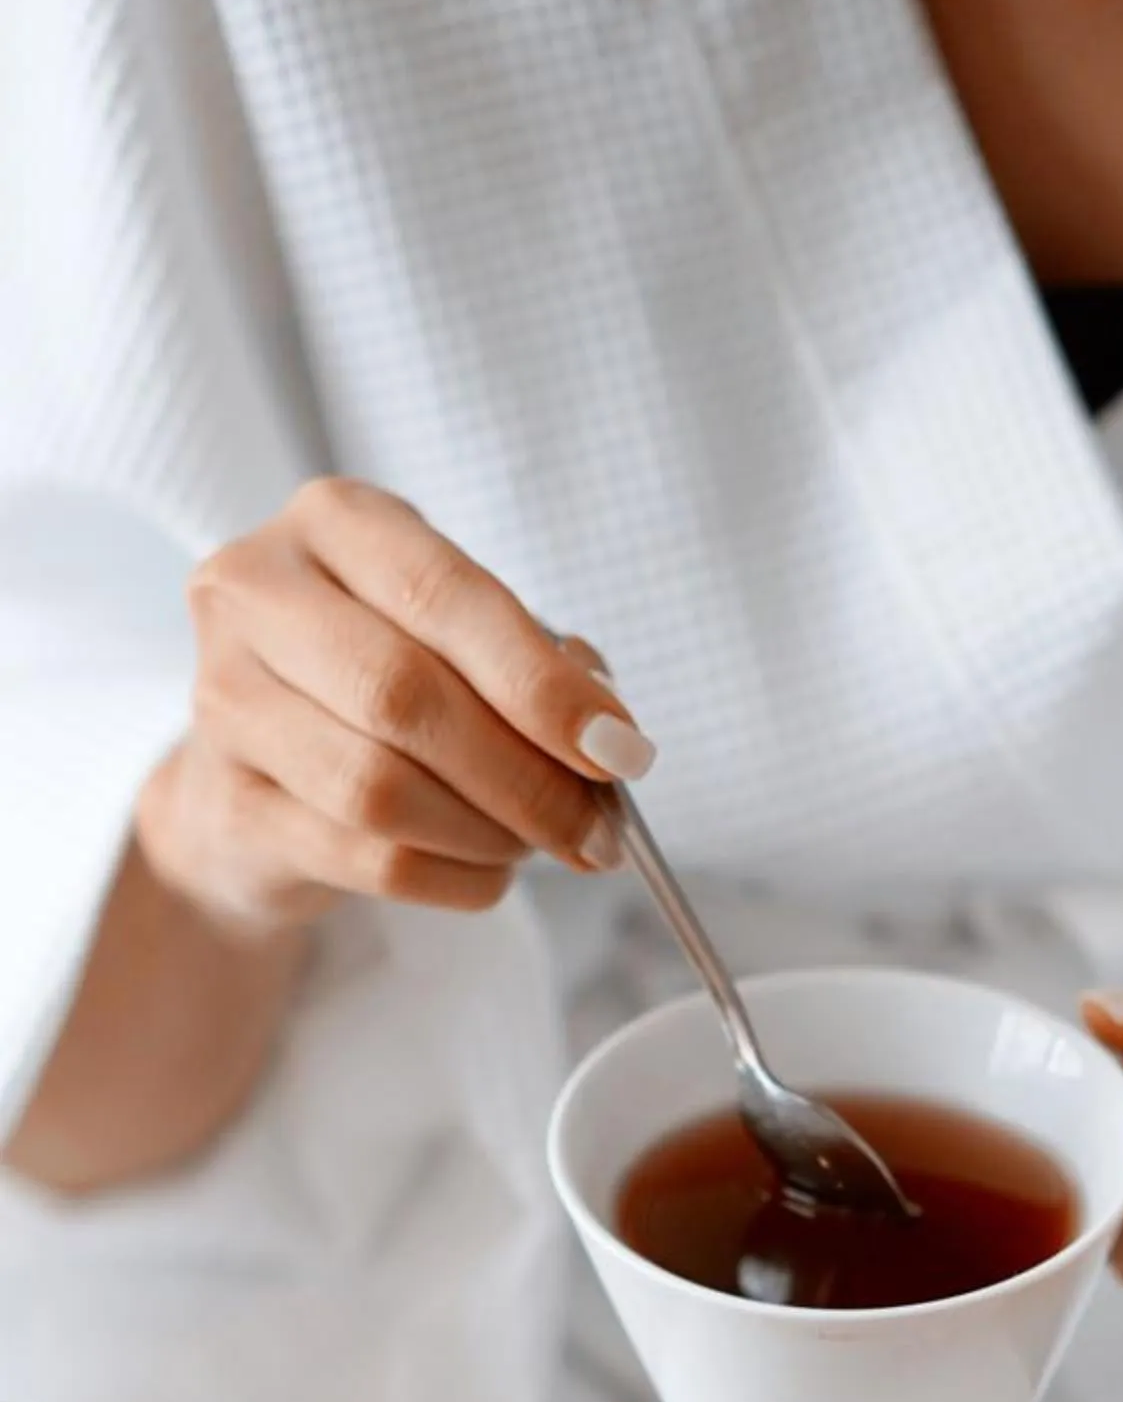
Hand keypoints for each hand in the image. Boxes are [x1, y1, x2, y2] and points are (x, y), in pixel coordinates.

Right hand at [136, 477, 653, 933]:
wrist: (254, 778)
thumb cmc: (376, 687)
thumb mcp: (457, 641)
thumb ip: (533, 666)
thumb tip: (605, 737)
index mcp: (334, 522)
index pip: (445, 597)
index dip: (542, 685)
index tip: (620, 750)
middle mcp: (256, 593)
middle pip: (406, 696)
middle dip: (526, 777)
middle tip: (596, 831)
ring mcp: (223, 700)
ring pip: (378, 788)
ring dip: (487, 834)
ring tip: (535, 846)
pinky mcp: (229, 806)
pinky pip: (365, 858)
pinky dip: (452, 878)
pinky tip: (487, 874)